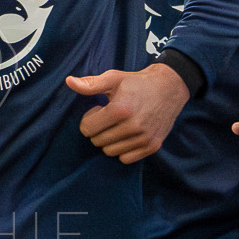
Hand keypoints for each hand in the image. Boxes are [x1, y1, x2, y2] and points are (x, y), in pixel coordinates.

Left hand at [66, 63, 189, 163]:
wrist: (170, 87)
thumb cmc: (137, 83)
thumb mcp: (113, 78)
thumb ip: (90, 84)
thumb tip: (69, 81)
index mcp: (120, 110)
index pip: (87, 129)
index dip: (89, 119)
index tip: (98, 110)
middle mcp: (133, 127)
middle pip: (97, 141)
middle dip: (98, 130)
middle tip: (109, 118)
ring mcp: (144, 138)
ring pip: (110, 152)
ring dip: (109, 141)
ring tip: (118, 125)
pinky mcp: (153, 146)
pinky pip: (126, 159)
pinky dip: (122, 150)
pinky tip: (127, 135)